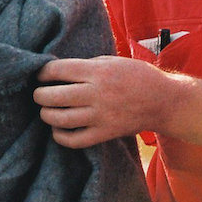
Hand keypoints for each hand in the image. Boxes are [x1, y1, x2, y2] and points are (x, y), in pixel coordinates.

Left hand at [34, 55, 176, 148]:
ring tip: (46, 110)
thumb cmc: (136, 75)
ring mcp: (100, 116)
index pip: (57, 70)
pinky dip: (60, 136)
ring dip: (46, 115)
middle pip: (53, 96)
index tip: (40, 75)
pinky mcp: (105, 133)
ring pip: (60, 119)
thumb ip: (86, 66)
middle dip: (39, 95)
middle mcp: (96, 93)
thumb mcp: (111, 61)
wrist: (162, 100)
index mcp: (97, 71)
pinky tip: (58, 129)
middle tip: (38, 94)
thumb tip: (58, 71)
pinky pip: (74, 140)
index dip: (42, 72)